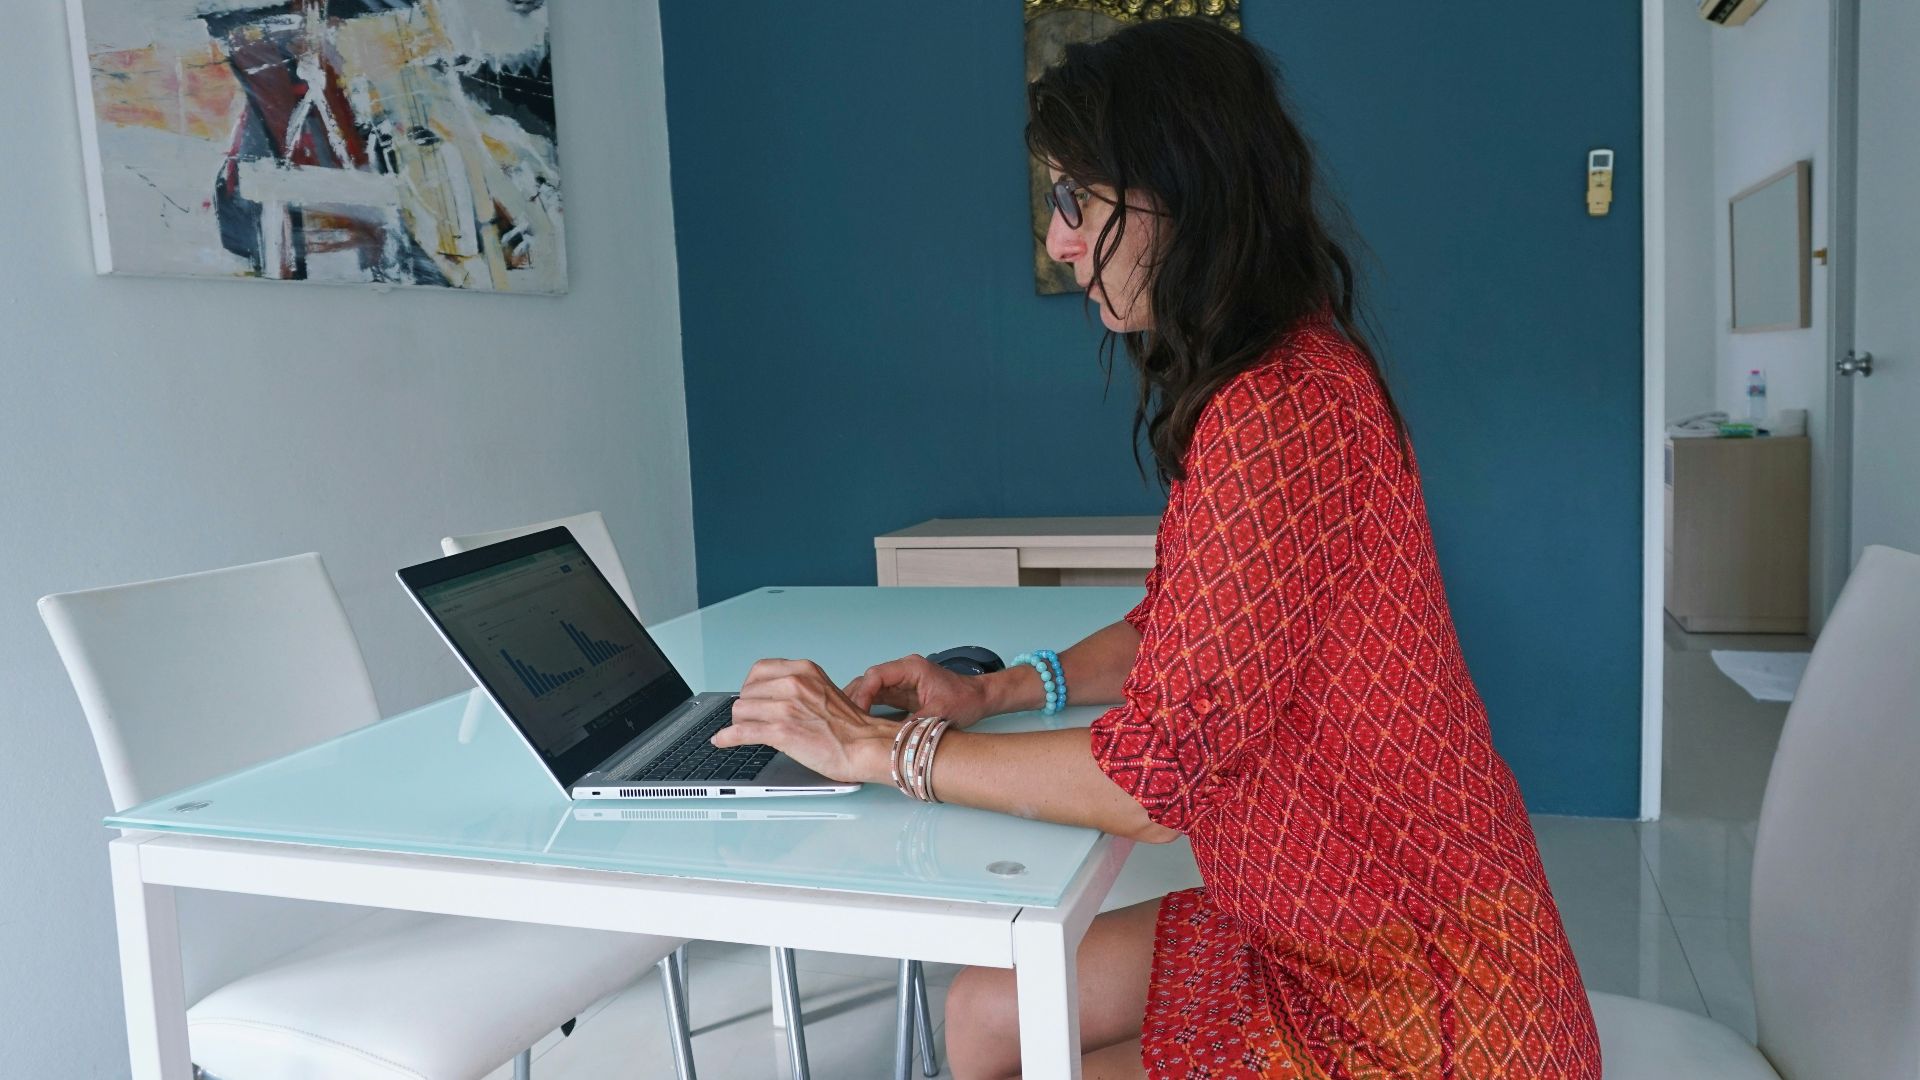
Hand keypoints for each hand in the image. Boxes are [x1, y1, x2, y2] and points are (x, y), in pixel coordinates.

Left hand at [712, 658, 897, 783]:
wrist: (865, 746)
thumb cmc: (849, 726)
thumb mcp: (822, 690)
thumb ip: (797, 687)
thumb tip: (767, 697)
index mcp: (804, 670)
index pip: (758, 670)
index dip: (752, 688)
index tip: (753, 698)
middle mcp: (793, 683)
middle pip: (746, 692)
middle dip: (747, 709)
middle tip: (755, 720)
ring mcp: (786, 706)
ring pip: (741, 711)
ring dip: (741, 724)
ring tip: (749, 732)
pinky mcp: (781, 730)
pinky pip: (741, 732)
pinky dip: (727, 738)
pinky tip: (722, 741)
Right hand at [843, 654, 995, 727]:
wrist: (979, 698)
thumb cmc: (965, 699)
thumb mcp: (940, 714)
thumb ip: (914, 724)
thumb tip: (893, 739)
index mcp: (911, 668)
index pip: (876, 675)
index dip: (863, 693)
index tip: (856, 712)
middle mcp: (903, 671)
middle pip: (868, 680)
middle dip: (855, 699)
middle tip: (845, 720)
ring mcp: (901, 681)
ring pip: (870, 689)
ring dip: (859, 704)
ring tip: (848, 723)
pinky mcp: (901, 693)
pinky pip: (878, 698)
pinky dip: (868, 709)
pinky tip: (860, 723)